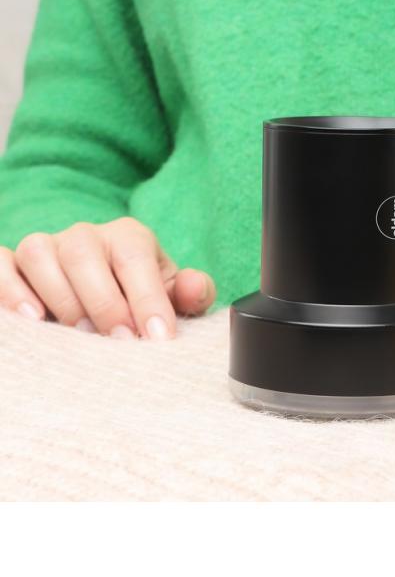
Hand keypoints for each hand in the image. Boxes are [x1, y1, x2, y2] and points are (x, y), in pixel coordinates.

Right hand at [0, 217, 215, 338]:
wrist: (110, 299)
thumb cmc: (142, 299)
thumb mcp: (173, 298)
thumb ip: (191, 293)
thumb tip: (194, 287)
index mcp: (129, 238)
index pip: (135, 259)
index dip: (147, 299)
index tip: (157, 337)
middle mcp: (85, 235)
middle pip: (83, 253)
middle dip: (103, 302)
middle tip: (119, 341)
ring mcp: (47, 247)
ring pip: (39, 254)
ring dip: (58, 297)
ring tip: (78, 335)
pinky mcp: (14, 265)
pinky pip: (1, 264)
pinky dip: (9, 288)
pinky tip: (30, 319)